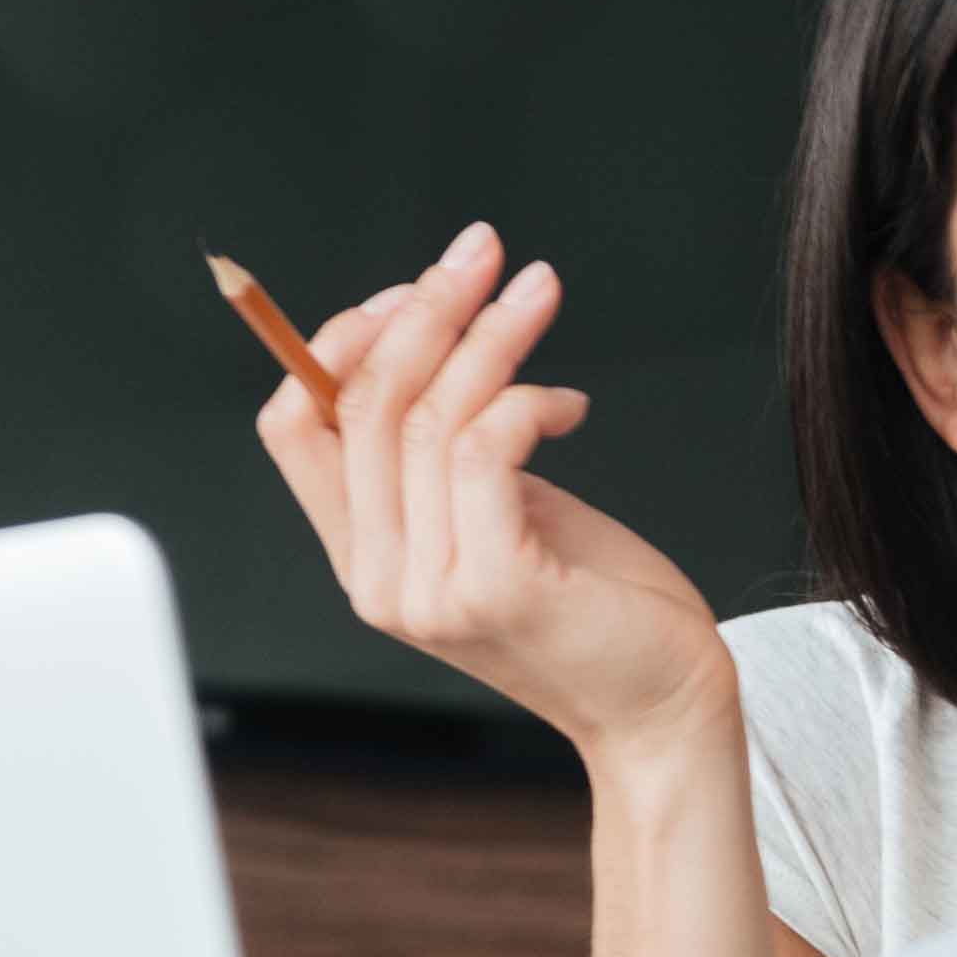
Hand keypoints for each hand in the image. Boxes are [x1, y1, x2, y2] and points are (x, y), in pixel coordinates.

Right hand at [251, 221, 731, 760]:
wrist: (663, 707)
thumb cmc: (596, 602)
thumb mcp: (503, 513)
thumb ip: (448, 455)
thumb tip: (434, 337)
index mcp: (364, 556)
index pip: (293, 427)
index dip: (336, 342)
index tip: (413, 290)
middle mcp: (378, 578)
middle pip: (361, 404)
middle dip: (424, 307)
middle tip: (483, 250)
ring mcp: (429, 590)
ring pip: (428, 415)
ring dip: (490, 333)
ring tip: (539, 290)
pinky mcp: (495, 586)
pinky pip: (484, 448)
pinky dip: (526, 399)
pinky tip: (570, 405)